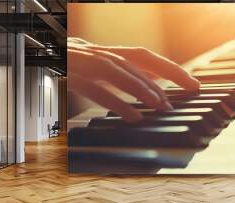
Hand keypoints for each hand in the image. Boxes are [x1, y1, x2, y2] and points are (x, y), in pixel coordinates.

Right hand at [67, 37, 199, 121]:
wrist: (41, 53)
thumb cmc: (75, 63)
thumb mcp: (102, 65)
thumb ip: (125, 74)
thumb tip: (154, 85)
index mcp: (111, 52)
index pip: (147, 57)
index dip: (172, 68)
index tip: (192, 84)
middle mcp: (102, 54)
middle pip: (139, 61)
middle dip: (165, 76)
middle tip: (184, 96)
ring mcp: (87, 63)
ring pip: (119, 72)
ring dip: (143, 89)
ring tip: (161, 105)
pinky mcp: (73, 76)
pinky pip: (97, 90)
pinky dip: (116, 103)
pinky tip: (132, 118)